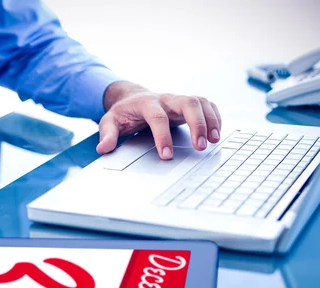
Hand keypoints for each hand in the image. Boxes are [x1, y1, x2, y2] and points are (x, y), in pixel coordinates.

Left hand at [98, 81, 221, 159]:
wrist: (132, 98)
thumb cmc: (124, 113)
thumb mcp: (110, 122)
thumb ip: (107, 134)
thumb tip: (103, 149)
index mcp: (146, 103)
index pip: (158, 117)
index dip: (163, 136)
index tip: (167, 156)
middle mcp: (166, 98)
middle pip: (187, 103)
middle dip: (197, 123)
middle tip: (201, 146)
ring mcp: (179, 99)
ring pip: (200, 102)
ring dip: (210, 120)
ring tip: (214, 141)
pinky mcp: (188, 104)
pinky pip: (207, 105)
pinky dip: (215, 117)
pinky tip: (216, 133)